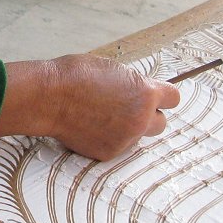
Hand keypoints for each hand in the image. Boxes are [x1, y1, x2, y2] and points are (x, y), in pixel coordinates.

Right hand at [0, 55, 180, 159]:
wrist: (49, 97)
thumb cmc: (76, 76)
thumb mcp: (113, 70)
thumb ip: (133, 84)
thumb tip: (138, 92)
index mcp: (145, 94)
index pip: (173, 99)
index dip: (163, 96)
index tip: (156, 97)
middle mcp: (140, 119)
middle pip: (161, 123)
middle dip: (149, 116)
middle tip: (129, 108)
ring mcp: (125, 139)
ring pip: (136, 137)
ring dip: (127, 128)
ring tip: (102, 116)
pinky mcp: (108, 152)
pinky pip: (116, 146)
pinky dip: (107, 138)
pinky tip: (90, 126)